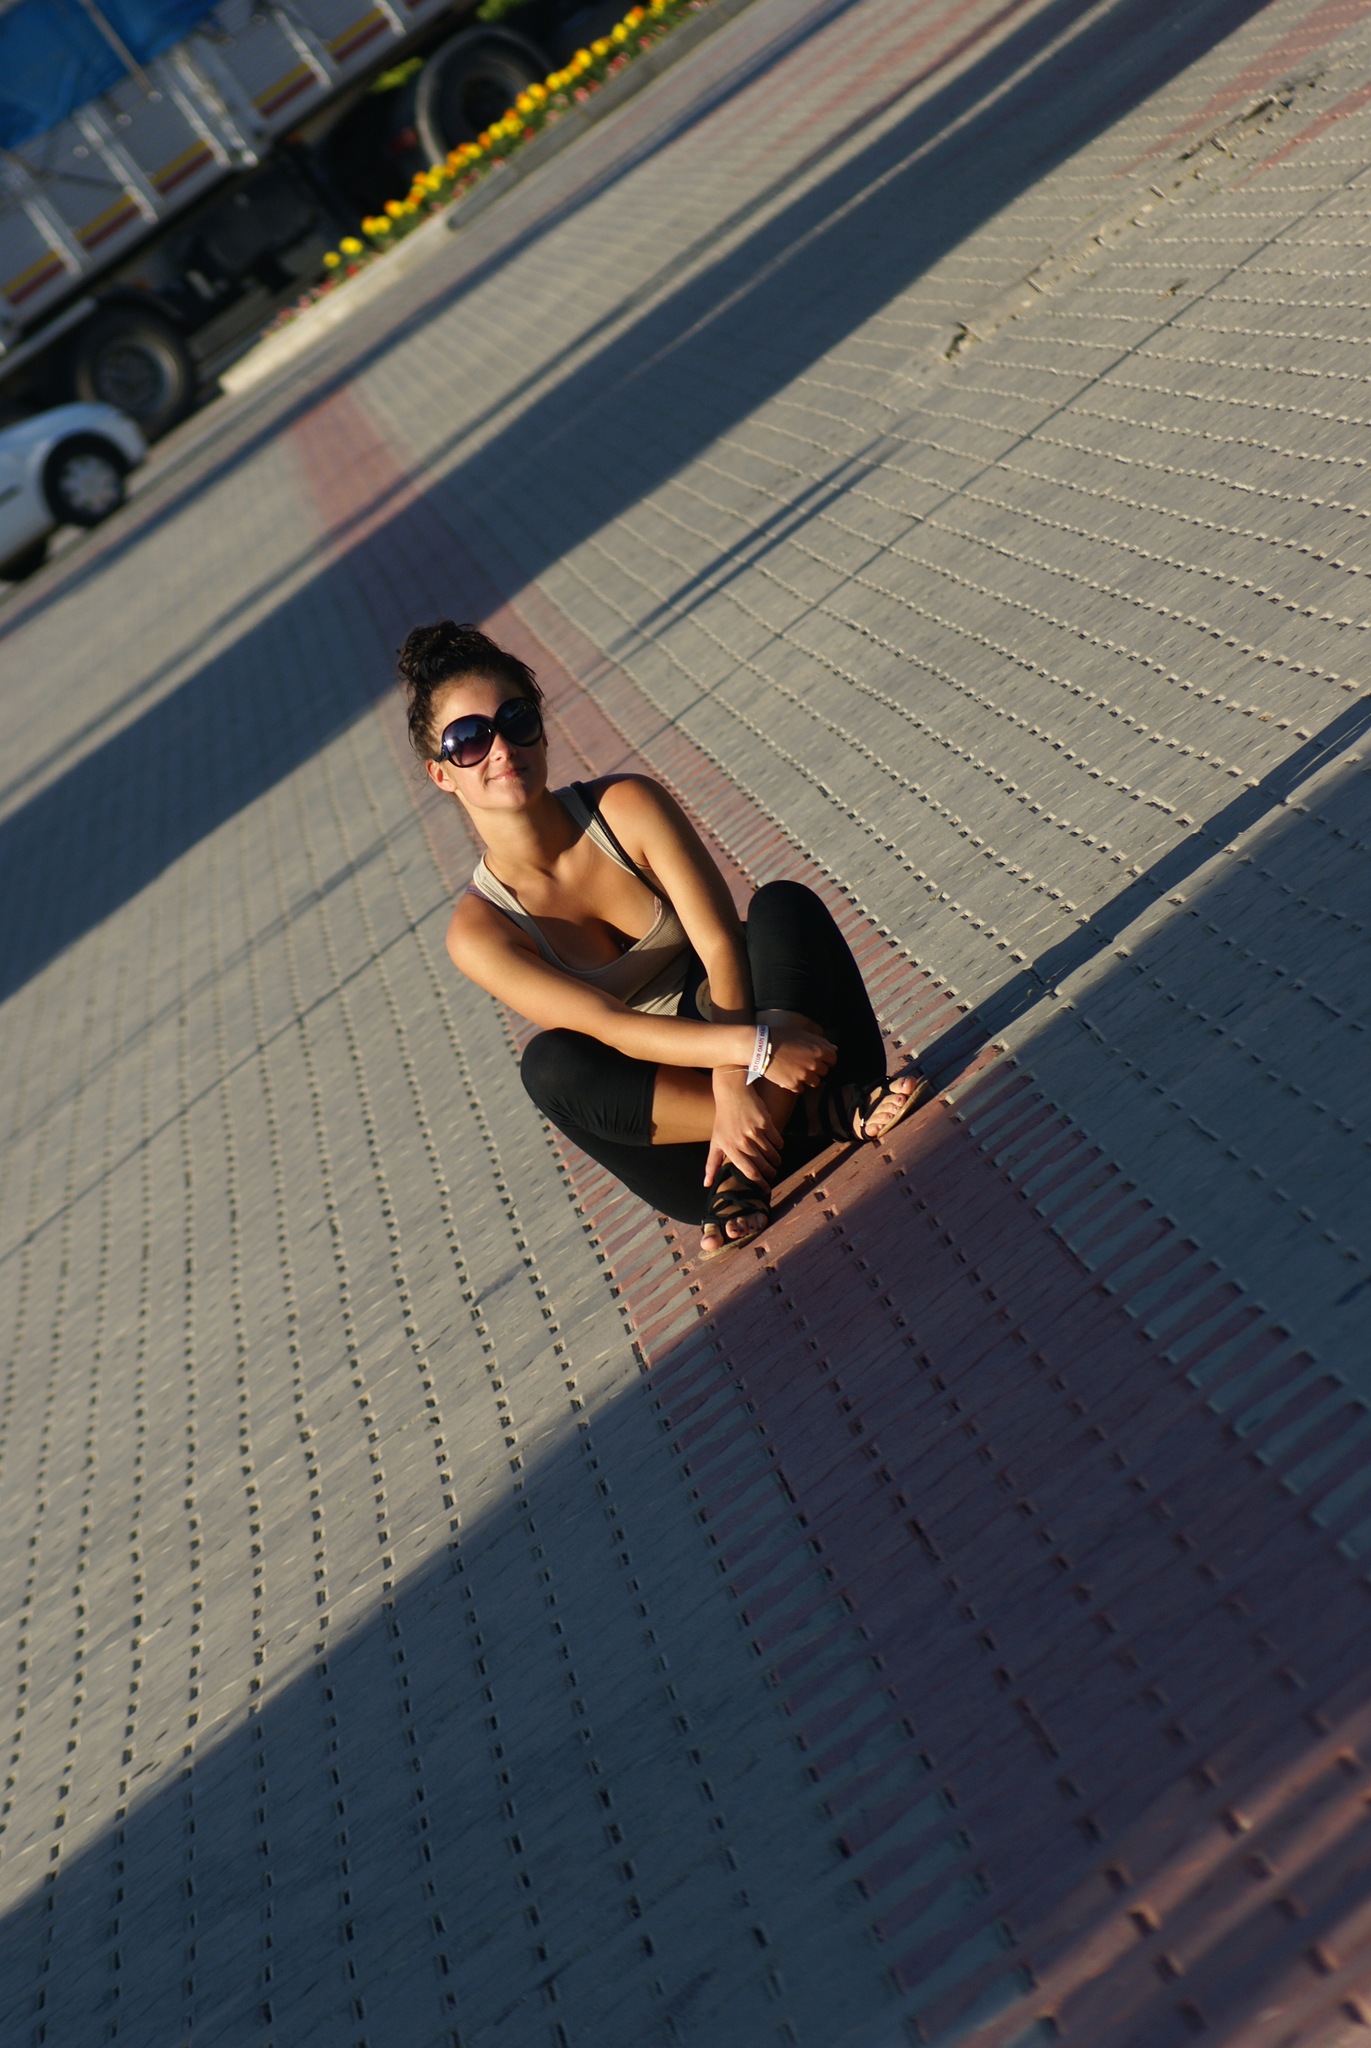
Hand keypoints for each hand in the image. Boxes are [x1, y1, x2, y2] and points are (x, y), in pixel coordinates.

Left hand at [705, 1068, 781, 1188]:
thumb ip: (712, 1164)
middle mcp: (743, 1142)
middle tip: (773, 1175)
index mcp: (730, 1148)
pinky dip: (779, 1145)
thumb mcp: (716, 1142)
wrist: (732, 1093)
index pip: (749, 1172)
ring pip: (772, 1153)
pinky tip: (777, 1147)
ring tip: (776, 1162)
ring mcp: (755, 1132)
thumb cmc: (723, 1120)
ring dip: (775, 1160)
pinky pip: (777, 1139)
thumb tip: (706, 1184)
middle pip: (763, 1165)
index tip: (766, 1189)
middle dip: (770, 1173)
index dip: (759, 1183)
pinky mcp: (766, 1122)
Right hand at [763, 1024, 836, 1094]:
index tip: (820, 1059)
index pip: (833, 1059)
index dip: (827, 1059)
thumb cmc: (781, 1036)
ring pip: (815, 1082)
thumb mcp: (802, 1034)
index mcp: (818, 1050)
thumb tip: (835, 1048)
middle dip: (817, 1068)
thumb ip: (821, 1042)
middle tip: (805, 1064)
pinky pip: (801, 1089)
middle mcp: (813, 1064)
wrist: (760, 1046)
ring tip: (798, 1072)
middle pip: (824, 1072)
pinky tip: (789, 1077)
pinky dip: (796, 1085)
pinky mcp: (793, 1084)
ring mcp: (804, 1076)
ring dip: (809, 1078)